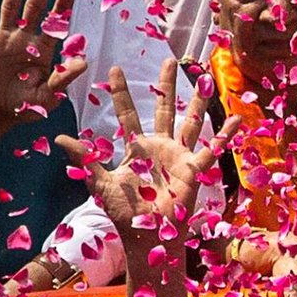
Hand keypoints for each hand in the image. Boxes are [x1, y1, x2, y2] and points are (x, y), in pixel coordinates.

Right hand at [0, 0, 85, 128]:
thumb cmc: (26, 107)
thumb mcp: (48, 96)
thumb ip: (64, 79)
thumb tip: (84, 63)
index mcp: (43, 49)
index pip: (55, 21)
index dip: (62, 4)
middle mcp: (25, 38)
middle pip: (35, 5)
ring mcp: (4, 38)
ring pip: (10, 4)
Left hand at [57, 59, 237, 236]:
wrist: (147, 235)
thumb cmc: (124, 212)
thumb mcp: (100, 183)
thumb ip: (85, 158)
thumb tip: (60, 138)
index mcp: (137, 148)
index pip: (127, 114)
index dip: (121, 92)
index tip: (115, 69)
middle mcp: (160, 147)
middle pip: (164, 108)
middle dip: (167, 85)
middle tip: (171, 61)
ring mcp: (179, 156)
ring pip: (191, 121)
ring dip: (198, 100)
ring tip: (206, 77)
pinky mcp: (195, 168)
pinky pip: (212, 148)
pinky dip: (225, 134)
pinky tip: (236, 119)